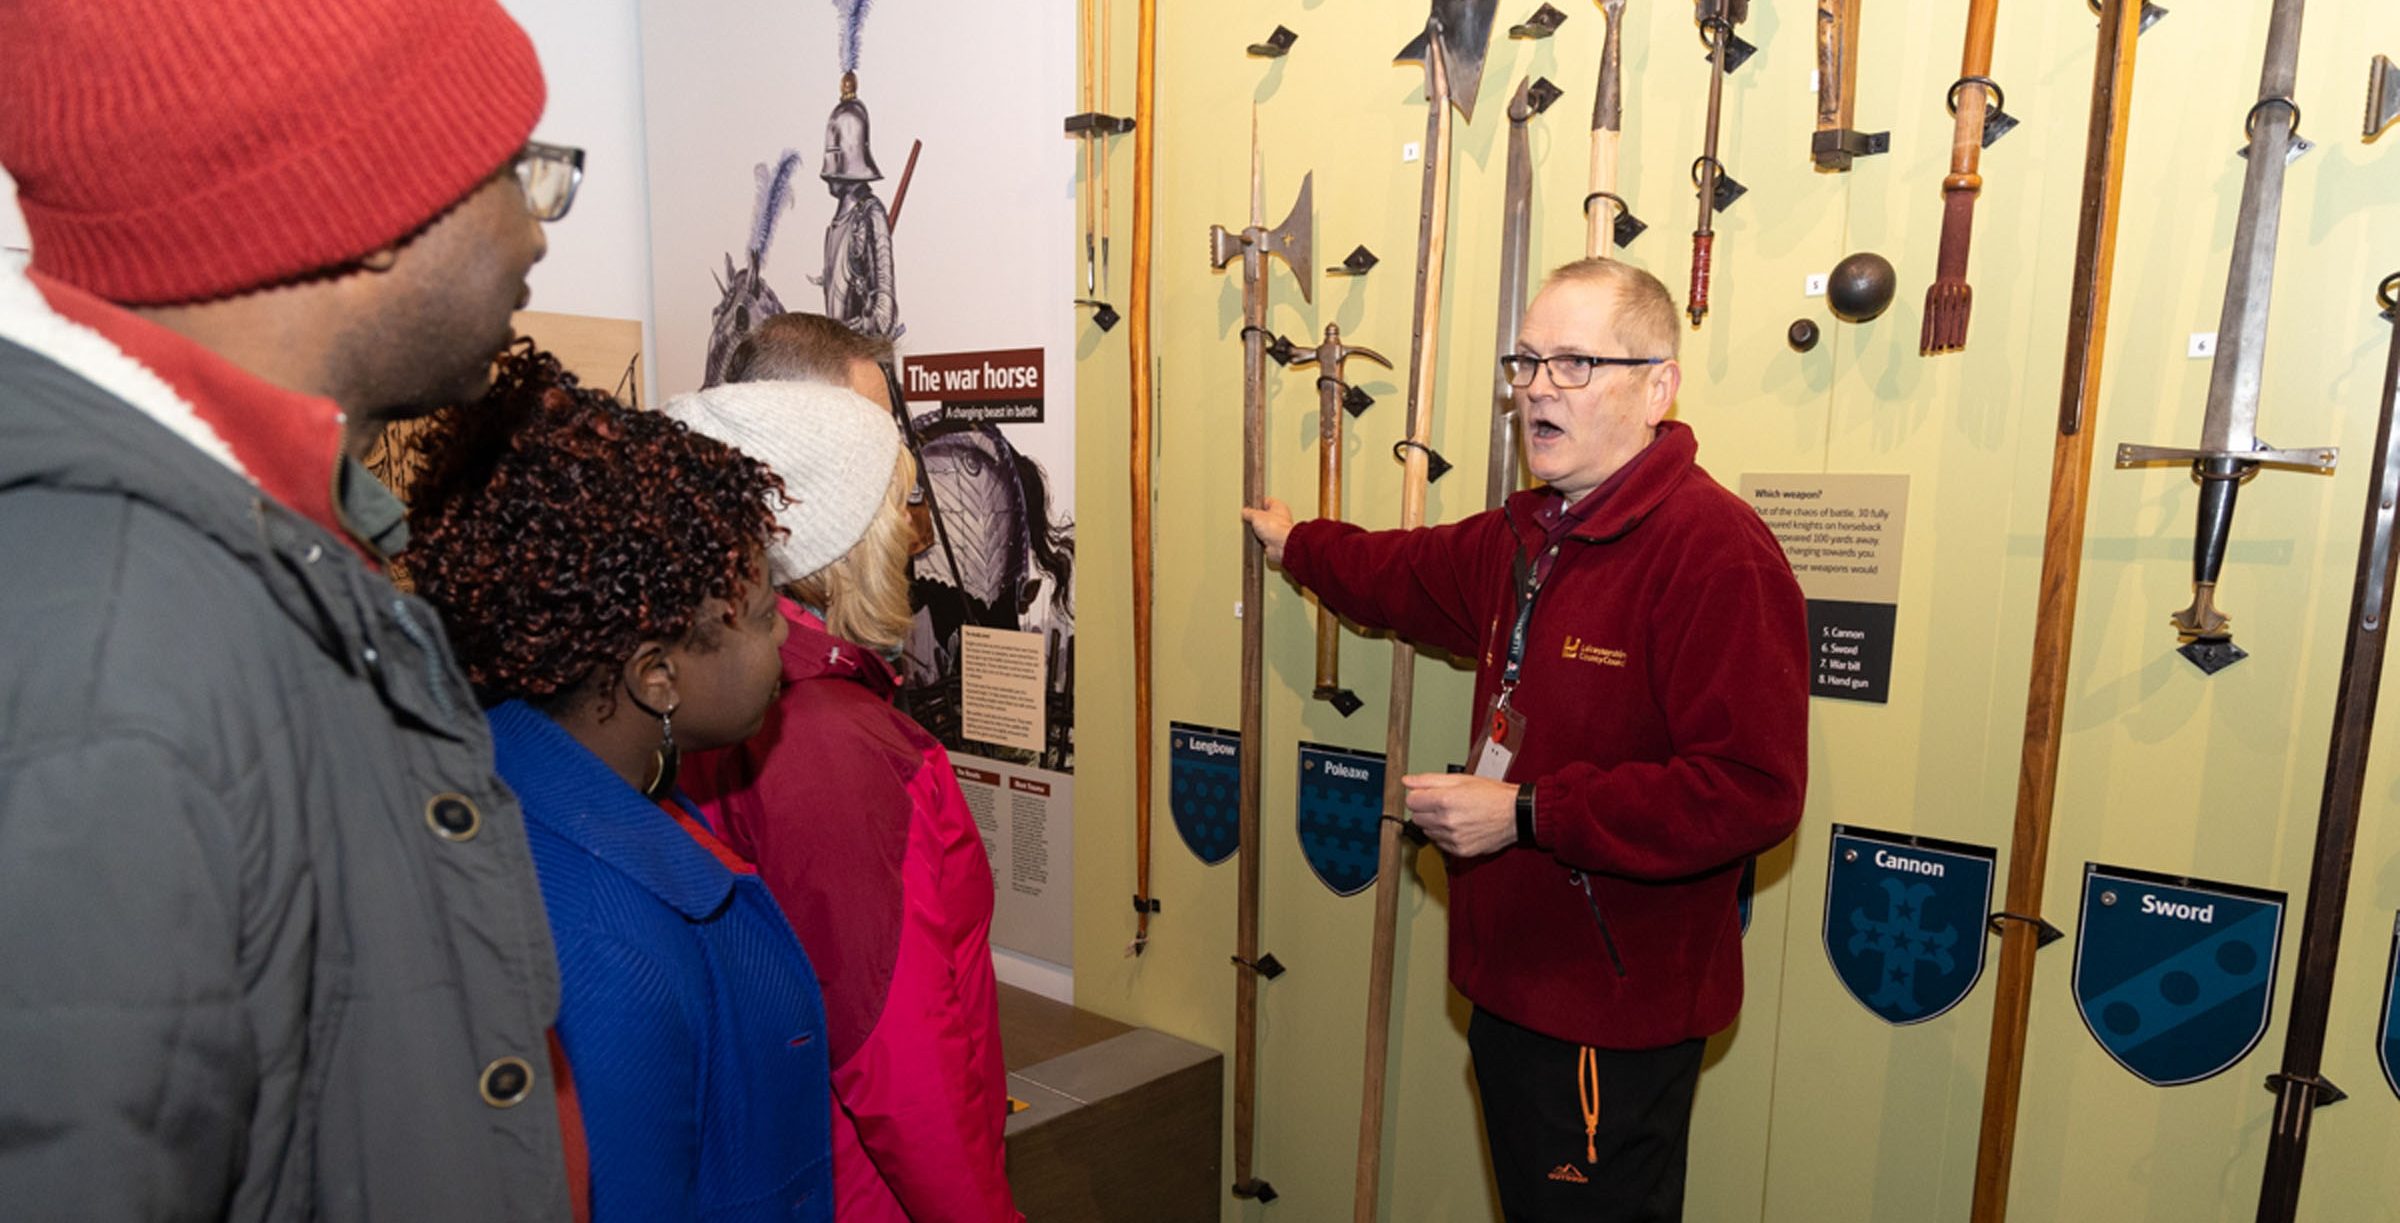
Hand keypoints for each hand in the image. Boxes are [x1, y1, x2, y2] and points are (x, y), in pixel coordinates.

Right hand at [1240, 497, 1295, 565]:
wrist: (1280, 545)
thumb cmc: (1276, 527)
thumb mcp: (1256, 515)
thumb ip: (1249, 512)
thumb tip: (1245, 512)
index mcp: (1278, 506)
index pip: (1265, 501)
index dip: (1256, 503)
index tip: (1248, 506)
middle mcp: (1280, 517)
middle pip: (1264, 515)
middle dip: (1255, 518)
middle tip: (1249, 519)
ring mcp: (1277, 529)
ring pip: (1263, 527)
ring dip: (1256, 530)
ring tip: (1252, 530)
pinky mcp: (1274, 540)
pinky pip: (1263, 538)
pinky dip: (1258, 539)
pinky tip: (1255, 538)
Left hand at [1401, 773, 1520, 858]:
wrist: (1515, 814)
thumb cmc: (1492, 795)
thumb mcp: (1461, 779)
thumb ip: (1429, 780)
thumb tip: (1407, 781)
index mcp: (1445, 800)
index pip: (1410, 801)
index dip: (1418, 795)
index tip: (1426, 794)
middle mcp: (1447, 821)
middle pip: (1416, 817)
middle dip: (1425, 809)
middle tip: (1442, 803)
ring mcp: (1453, 838)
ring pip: (1427, 831)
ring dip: (1434, 823)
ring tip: (1453, 814)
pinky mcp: (1460, 850)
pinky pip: (1440, 843)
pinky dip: (1445, 835)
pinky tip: (1459, 826)